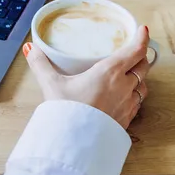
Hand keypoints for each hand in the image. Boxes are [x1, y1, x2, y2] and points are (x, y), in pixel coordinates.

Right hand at [24, 26, 150, 128]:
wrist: (75, 144)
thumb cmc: (67, 112)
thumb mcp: (51, 84)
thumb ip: (40, 64)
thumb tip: (30, 49)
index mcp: (110, 72)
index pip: (135, 50)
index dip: (142, 38)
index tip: (142, 30)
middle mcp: (124, 86)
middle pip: (144, 66)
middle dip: (141, 56)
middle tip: (135, 50)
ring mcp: (128, 105)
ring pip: (143, 85)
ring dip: (140, 77)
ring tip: (131, 73)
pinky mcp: (126, 120)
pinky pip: (137, 104)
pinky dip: (135, 96)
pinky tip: (124, 97)